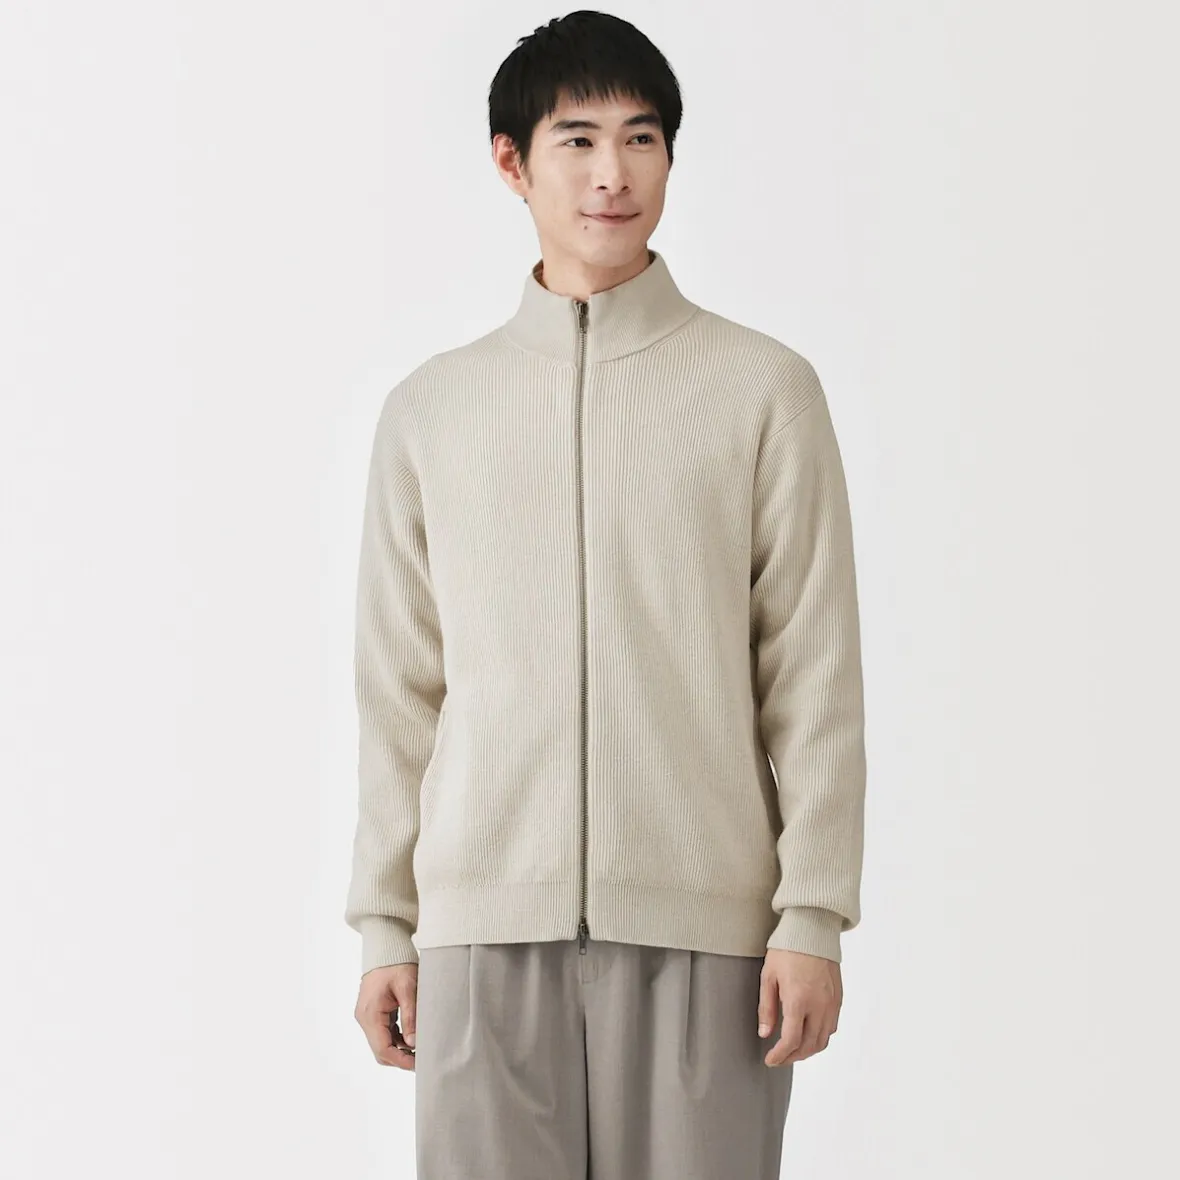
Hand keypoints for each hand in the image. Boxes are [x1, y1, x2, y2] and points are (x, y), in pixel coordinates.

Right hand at [354, 962, 418, 1069]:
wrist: (386, 947)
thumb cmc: (397, 964)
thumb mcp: (408, 988)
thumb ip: (410, 1016)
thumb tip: (413, 1043)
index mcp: (370, 1014)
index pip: (382, 1048)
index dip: (400, 1060)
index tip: (419, 1064)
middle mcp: (365, 1018)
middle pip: (380, 1050)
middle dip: (400, 1058)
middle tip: (422, 1059)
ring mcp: (368, 1016)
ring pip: (382, 1043)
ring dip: (400, 1050)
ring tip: (421, 1050)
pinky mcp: (374, 1013)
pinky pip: (384, 1033)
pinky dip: (398, 1039)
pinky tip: (413, 1037)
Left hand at [757, 947, 841, 1066]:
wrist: (812, 929)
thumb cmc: (787, 949)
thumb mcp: (768, 976)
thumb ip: (766, 1008)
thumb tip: (765, 1033)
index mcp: (799, 1000)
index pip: (791, 1041)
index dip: (780, 1055)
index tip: (770, 1060)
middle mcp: (819, 1005)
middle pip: (809, 1046)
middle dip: (792, 1057)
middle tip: (779, 1058)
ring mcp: (831, 1003)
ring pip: (823, 1040)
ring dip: (807, 1050)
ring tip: (792, 1050)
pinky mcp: (838, 998)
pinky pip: (832, 1027)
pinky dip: (820, 1037)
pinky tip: (808, 1034)